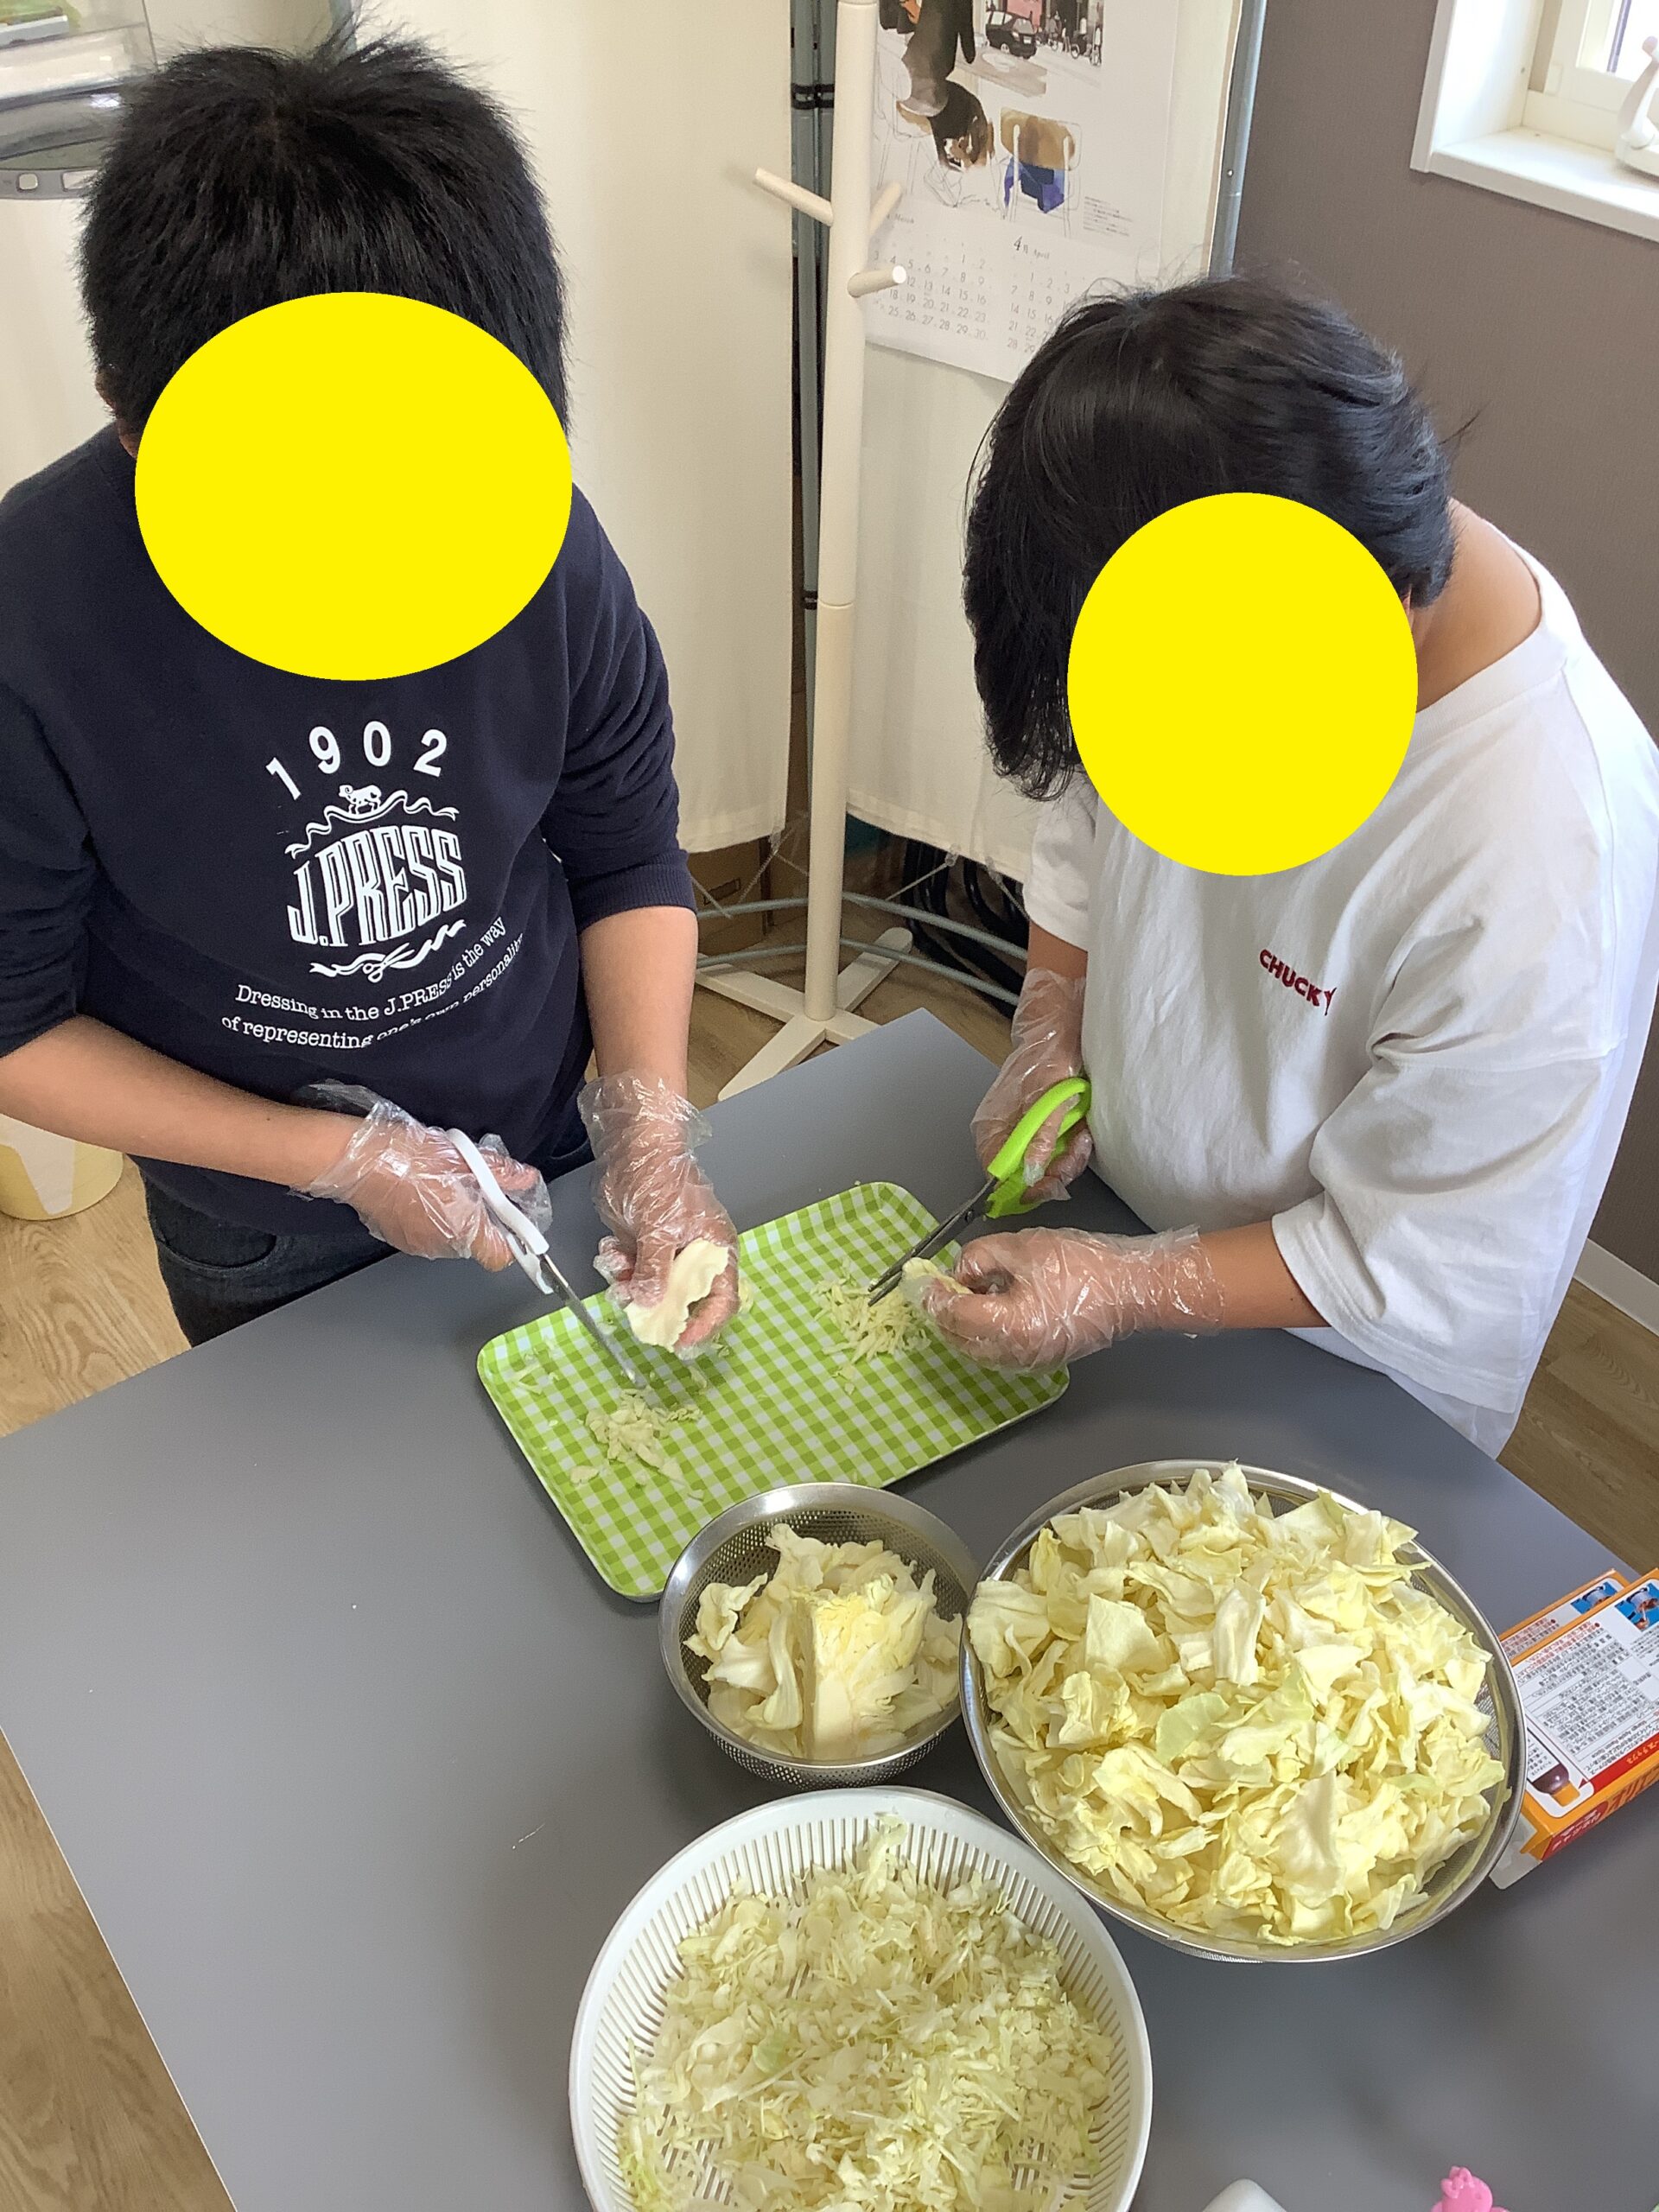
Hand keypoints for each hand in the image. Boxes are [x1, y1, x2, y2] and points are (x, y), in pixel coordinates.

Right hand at [296, 1086, 550, 1268]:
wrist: (360, 1161)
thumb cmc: (413, 1158)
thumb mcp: (463, 1158)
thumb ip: (500, 1173)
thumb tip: (526, 1179)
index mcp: (465, 1230)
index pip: (501, 1256)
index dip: (511, 1239)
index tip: (512, 1218)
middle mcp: (443, 1246)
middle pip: (475, 1243)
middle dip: (480, 1219)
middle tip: (475, 1187)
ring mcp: (417, 1245)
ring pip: (449, 1237)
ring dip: (454, 1217)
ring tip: (444, 1185)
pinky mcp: (396, 1238)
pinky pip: (425, 1233)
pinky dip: (430, 1217)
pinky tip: (420, 1192)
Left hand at [579, 1074, 738, 1350]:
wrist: (633, 1144)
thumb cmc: (659, 1179)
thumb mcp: (659, 1229)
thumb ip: (656, 1270)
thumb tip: (651, 1304)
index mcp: (714, 1249)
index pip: (722, 1299)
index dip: (705, 1324)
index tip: (679, 1340)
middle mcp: (694, 1255)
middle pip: (682, 1299)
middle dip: (656, 1305)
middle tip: (634, 1309)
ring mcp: (666, 1249)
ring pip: (652, 1288)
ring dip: (631, 1285)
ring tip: (617, 1265)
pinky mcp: (642, 1243)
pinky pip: (631, 1270)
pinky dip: (619, 1267)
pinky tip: (610, 1250)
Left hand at [920, 1226, 1223, 1369]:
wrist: (1133, 1288)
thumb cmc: (1084, 1265)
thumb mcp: (1023, 1246)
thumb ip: (980, 1257)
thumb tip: (959, 1271)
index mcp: (1008, 1326)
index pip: (951, 1313)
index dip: (931, 1293)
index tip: (918, 1277)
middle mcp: (1013, 1354)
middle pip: (958, 1337)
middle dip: (944, 1309)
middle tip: (939, 1280)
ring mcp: (1028, 1362)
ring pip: (975, 1347)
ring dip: (963, 1320)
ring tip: (971, 1287)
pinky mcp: (1040, 1360)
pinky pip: (997, 1349)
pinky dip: (984, 1329)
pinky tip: (994, 1302)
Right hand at [973, 968, 1092, 1203]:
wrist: (1062, 1026)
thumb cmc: (1048, 1053)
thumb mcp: (1048, 1095)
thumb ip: (1039, 1135)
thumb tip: (1029, 1173)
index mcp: (993, 1127)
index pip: (997, 1173)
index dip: (1022, 1185)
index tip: (1048, 1185)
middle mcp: (1007, 1133)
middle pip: (1025, 1174)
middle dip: (1056, 1168)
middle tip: (1076, 1149)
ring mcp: (1026, 1131)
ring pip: (1046, 1165)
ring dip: (1069, 1156)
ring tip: (1082, 1134)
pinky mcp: (1045, 1127)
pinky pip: (1057, 1151)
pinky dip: (1073, 1146)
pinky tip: (1082, 1131)